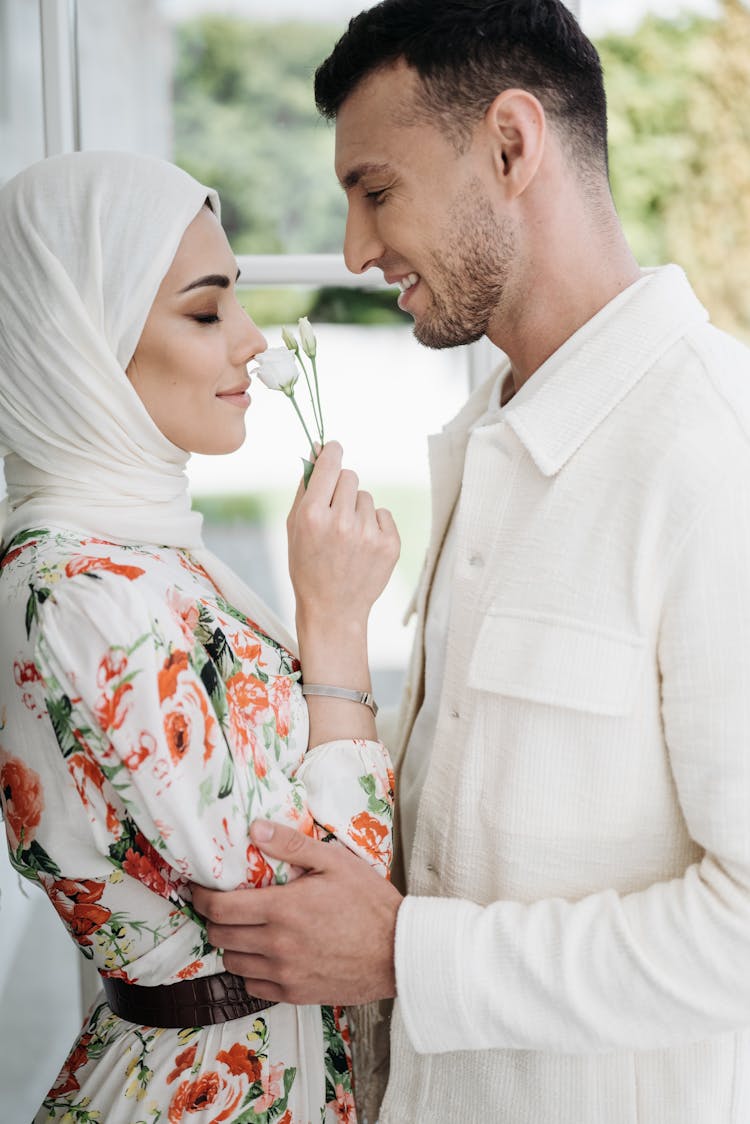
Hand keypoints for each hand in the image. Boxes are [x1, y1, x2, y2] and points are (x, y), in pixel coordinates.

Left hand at [191, 819, 402, 1005]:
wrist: (398, 951)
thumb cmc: (369, 902)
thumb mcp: (335, 861)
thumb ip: (292, 845)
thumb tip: (255, 828)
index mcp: (282, 909)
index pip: (220, 908)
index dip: (201, 897)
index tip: (199, 888)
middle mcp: (277, 944)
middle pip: (219, 936)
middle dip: (213, 918)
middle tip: (222, 905)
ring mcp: (284, 973)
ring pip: (232, 963)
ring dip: (231, 945)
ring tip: (244, 928)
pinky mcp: (294, 994)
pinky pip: (253, 986)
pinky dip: (250, 970)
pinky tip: (264, 953)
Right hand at [287, 441, 399, 628]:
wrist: (332, 609)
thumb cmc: (307, 566)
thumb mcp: (294, 527)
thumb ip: (306, 487)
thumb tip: (317, 450)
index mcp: (313, 516)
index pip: (330, 464)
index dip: (332, 452)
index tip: (334, 448)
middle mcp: (342, 522)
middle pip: (350, 476)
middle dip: (342, 488)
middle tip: (335, 512)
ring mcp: (368, 534)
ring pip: (366, 497)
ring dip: (357, 510)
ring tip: (347, 537)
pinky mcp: (390, 544)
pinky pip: (383, 514)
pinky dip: (374, 525)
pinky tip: (362, 547)